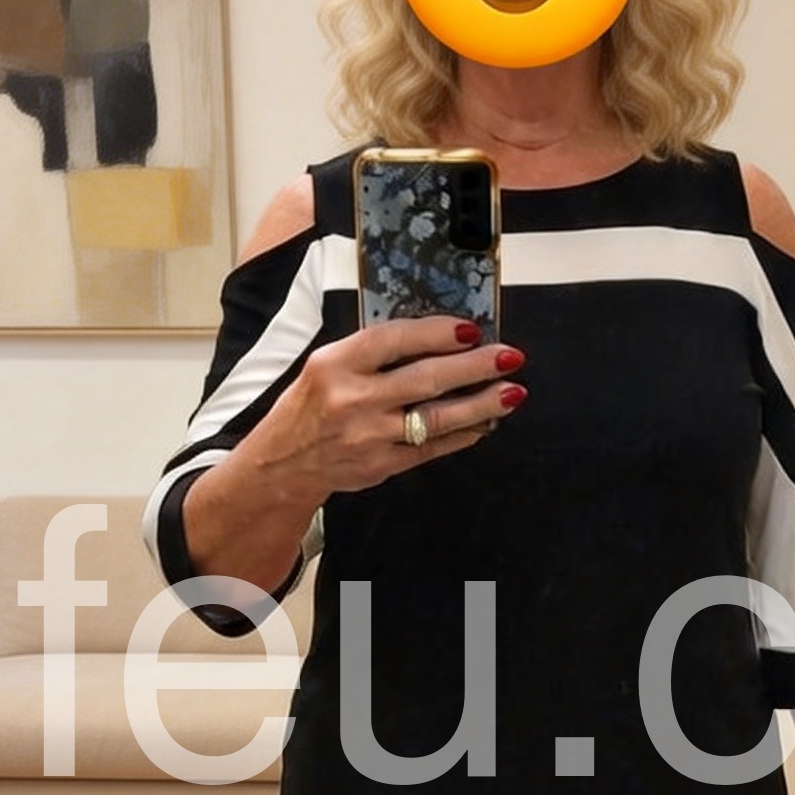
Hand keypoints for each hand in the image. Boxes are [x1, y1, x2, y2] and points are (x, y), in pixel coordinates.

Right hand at [259, 316, 524, 497]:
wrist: (283, 463)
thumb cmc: (309, 407)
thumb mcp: (326, 365)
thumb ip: (372, 353)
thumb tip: (437, 339)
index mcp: (335, 364)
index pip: (394, 340)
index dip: (436, 333)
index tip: (470, 329)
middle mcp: (352, 399)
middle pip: (425, 378)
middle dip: (474, 366)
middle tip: (509, 356)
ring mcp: (369, 436)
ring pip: (436, 417)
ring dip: (481, 404)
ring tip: (512, 392)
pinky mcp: (381, 465)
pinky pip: (431, 448)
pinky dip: (462, 435)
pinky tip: (484, 423)